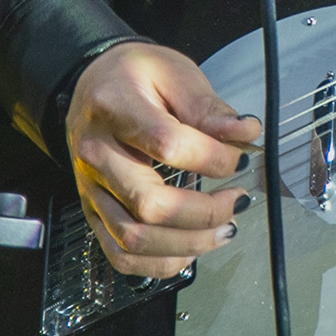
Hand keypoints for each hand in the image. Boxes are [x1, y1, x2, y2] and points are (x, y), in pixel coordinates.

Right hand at [63, 39, 259, 277]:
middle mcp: (95, 153)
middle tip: (237, 200)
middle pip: (148, 204)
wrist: (90, 85)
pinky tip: (190, 248)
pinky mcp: (93, 211)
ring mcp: (91, 188)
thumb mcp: (174, 72)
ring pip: (134, 238)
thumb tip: (245, 134)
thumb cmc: (134, 77)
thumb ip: (208, 106)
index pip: (167, 145)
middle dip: (204, 213)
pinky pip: (119, 254)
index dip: (213, 157)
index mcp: (114, 108)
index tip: (241, 156)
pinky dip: (159, 263)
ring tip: (224, 229)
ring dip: (188, 244)